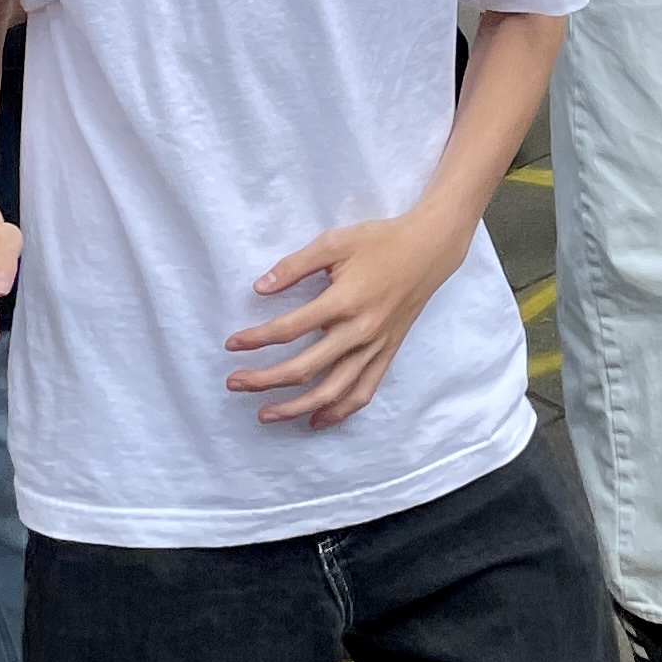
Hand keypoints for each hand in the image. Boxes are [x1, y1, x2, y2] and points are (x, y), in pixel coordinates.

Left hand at [229, 208, 461, 426]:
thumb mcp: (335, 242)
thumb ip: (295, 266)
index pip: (290, 328)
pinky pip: (363, 391)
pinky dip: (339, 411)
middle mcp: (360, 330)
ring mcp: (375, 347)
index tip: (232, 343)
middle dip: (264, 379)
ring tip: (265, 414)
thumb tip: (259, 288)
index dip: (257, 338)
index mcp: (345, 300)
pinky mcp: (387, 353)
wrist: (429, 250)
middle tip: (234, 382)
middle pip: (305, 368)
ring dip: (295, 407)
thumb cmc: (379, 241)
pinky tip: (316, 420)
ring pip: (332, 390)